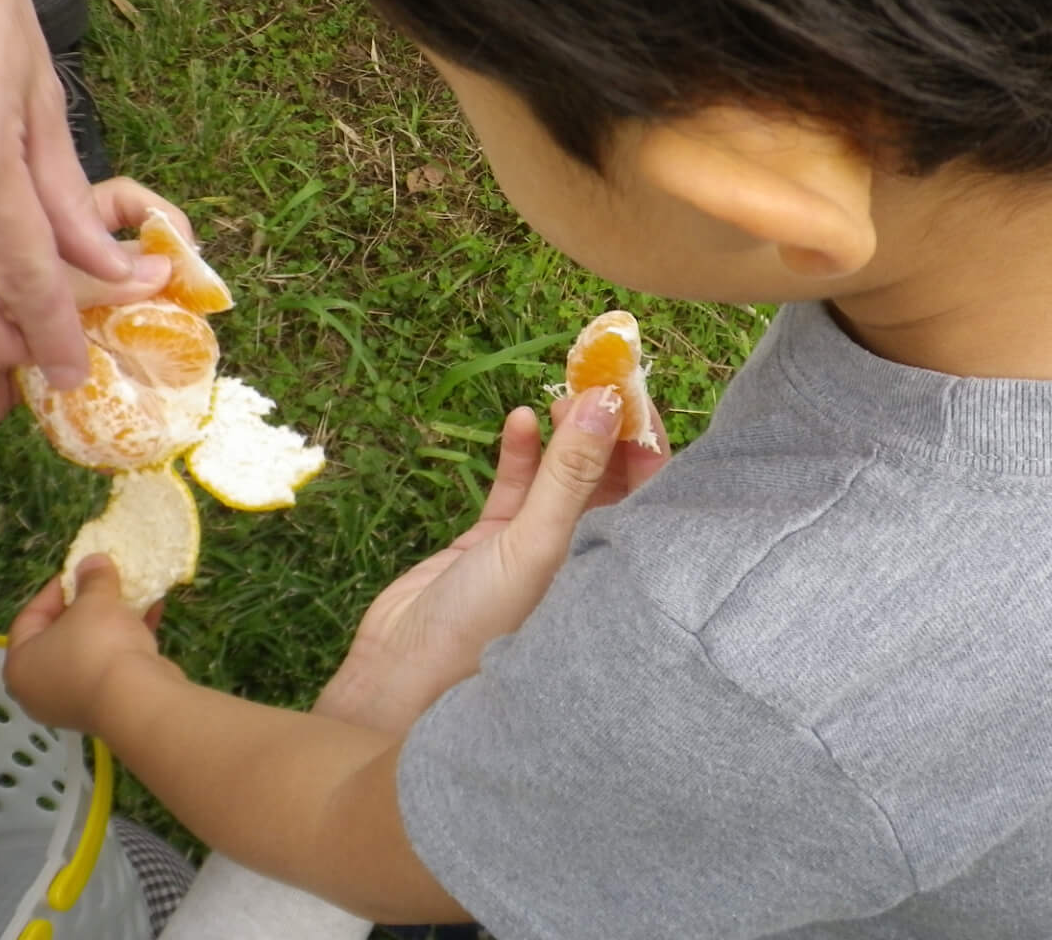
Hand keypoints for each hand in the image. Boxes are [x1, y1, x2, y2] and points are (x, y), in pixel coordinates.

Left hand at [6, 555, 174, 732]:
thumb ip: (92, 579)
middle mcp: (38, 689)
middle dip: (86, 607)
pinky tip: (151, 615)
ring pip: (88, 652)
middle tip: (104, 586)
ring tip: (131, 597)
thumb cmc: (99, 646)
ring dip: (110, 624)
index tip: (81, 571)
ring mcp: (71, 702)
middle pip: (60, 637)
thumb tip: (92, 561)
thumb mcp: (95, 601)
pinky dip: (126, 642)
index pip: (30, 617)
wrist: (137, 700)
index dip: (56, 589)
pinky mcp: (104, 707)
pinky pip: (109, 666)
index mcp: (20, 665)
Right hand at [314, 389, 671, 732]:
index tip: (633, 382)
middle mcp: (584, 553)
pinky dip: (521, 454)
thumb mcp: (535, 545)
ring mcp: (537, 545)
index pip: (649, 489)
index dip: (644, 436)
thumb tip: (605, 400)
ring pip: (564, 475)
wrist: (401, 679)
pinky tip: (519, 421)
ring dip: (566, 434)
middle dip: (607, 425)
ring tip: (560, 392)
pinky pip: (518, 486)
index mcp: (614, 565)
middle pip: (611, 475)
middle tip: (597, 372)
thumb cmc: (482, 629)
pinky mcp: (493, 541)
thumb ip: (570, 473)